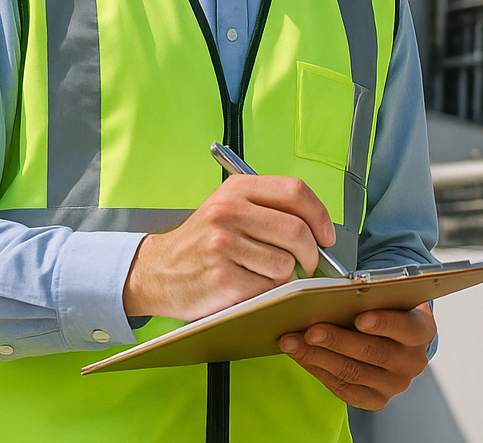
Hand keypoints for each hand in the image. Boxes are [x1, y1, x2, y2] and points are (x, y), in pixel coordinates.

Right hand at [121, 174, 334, 321]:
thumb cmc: (202, 242)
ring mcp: (223, 245)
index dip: (320, 215)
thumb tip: (320, 230)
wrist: (156, 271)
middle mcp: (229, 212)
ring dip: (284, 276)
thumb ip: (271, 209)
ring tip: (263, 273)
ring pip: (286, 264)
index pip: (296, 191)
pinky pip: (267, 288)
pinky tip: (247, 285)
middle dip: (311, 253)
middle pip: (297, 231)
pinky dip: (266, 292)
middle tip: (306, 263)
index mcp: (237, 189)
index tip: (326, 235)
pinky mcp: (222, 278)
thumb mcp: (230, 208)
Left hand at [280, 305, 436, 408]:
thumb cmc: (388, 311)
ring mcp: (395, 384)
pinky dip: (318, 370)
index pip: (406, 327)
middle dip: (337, 340)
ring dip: (317, 356)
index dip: (383, 323)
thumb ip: (373, 298)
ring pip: (351, 372)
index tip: (359, 317)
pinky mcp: (375, 399)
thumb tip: (335, 296)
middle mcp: (413, 361)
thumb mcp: (390, 299)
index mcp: (423, 330)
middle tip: (311, 330)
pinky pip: (342, 388)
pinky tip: (302, 356)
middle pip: (372, 352)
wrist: (397, 340)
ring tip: (293, 342)